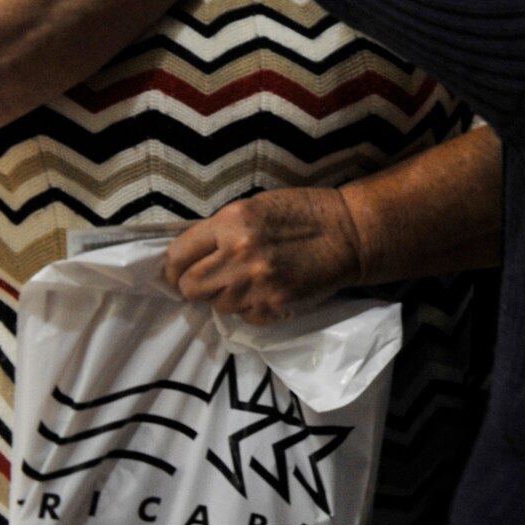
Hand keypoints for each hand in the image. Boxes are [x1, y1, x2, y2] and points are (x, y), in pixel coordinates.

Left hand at [165, 187, 365, 323]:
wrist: (350, 234)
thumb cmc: (303, 213)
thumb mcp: (254, 207)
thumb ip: (220, 230)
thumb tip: (190, 257)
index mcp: (231, 223)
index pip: (178, 255)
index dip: (174, 267)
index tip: (179, 271)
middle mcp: (238, 254)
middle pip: (190, 286)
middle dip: (195, 285)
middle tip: (211, 279)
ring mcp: (256, 284)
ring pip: (217, 305)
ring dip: (226, 297)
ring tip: (248, 282)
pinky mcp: (274, 305)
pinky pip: (244, 317)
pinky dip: (250, 309)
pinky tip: (267, 292)